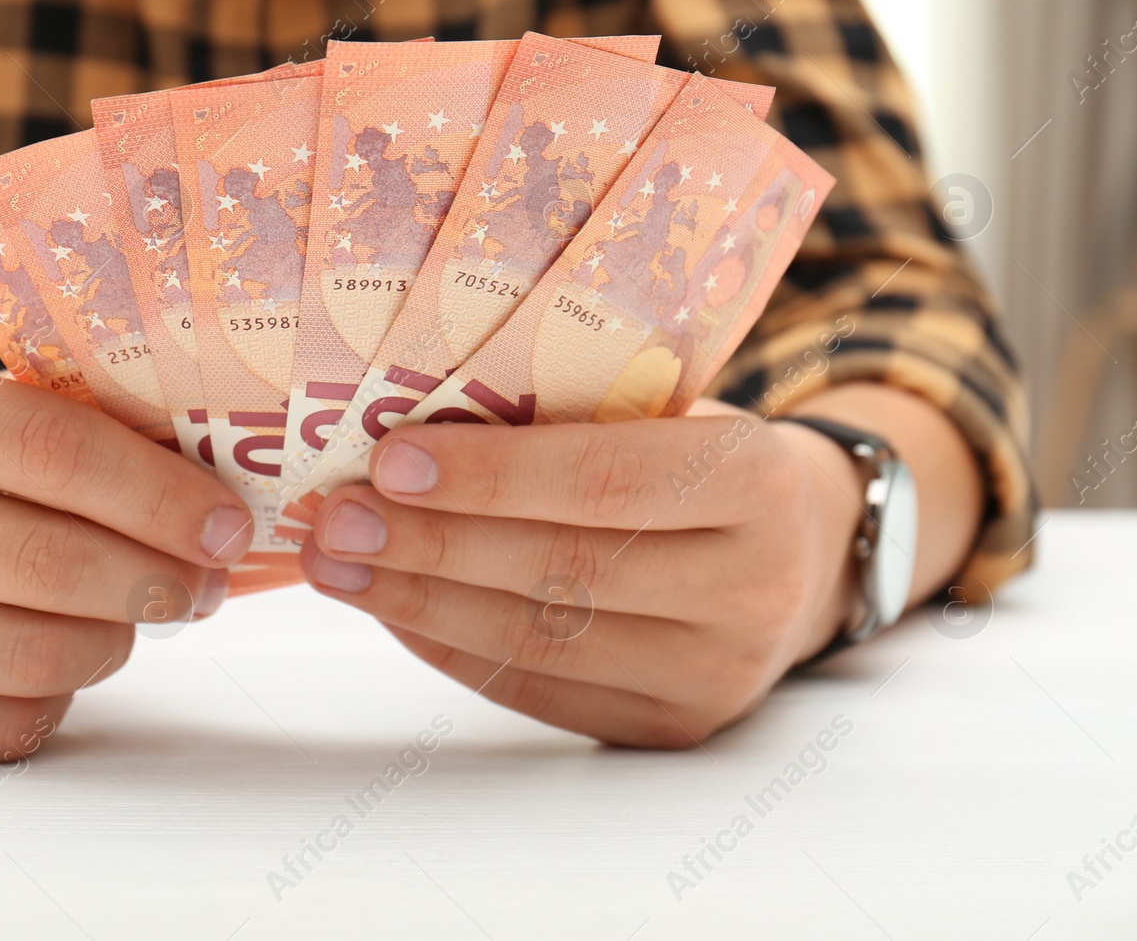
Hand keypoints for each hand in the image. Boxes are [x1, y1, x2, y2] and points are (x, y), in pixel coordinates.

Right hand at [0, 358, 253, 760]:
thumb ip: (85, 434)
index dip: (161, 494)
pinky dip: (56, 695)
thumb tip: (223, 498)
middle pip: (54, 566)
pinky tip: (52, 654)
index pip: (57, 450)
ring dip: (114, 640)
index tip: (230, 525)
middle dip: (160, 580)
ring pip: (39, 657)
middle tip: (206, 581)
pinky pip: (3, 723)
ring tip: (128, 614)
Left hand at [299, 401, 864, 747]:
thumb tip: (406, 426)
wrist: (803, 552)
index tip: (390, 459)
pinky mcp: (669, 727)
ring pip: (538, 641)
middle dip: (430, 543)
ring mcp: (715, 674)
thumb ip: (572, 416)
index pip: (608, 480)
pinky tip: (390, 603)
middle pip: (562, 572)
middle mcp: (752, 589)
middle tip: (333, 515)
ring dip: (417, 600)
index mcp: (759, 483)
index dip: (494, 475)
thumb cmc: (704, 458)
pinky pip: (535, 689)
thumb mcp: (669, 410)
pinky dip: (447, 645)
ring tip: (336, 560)